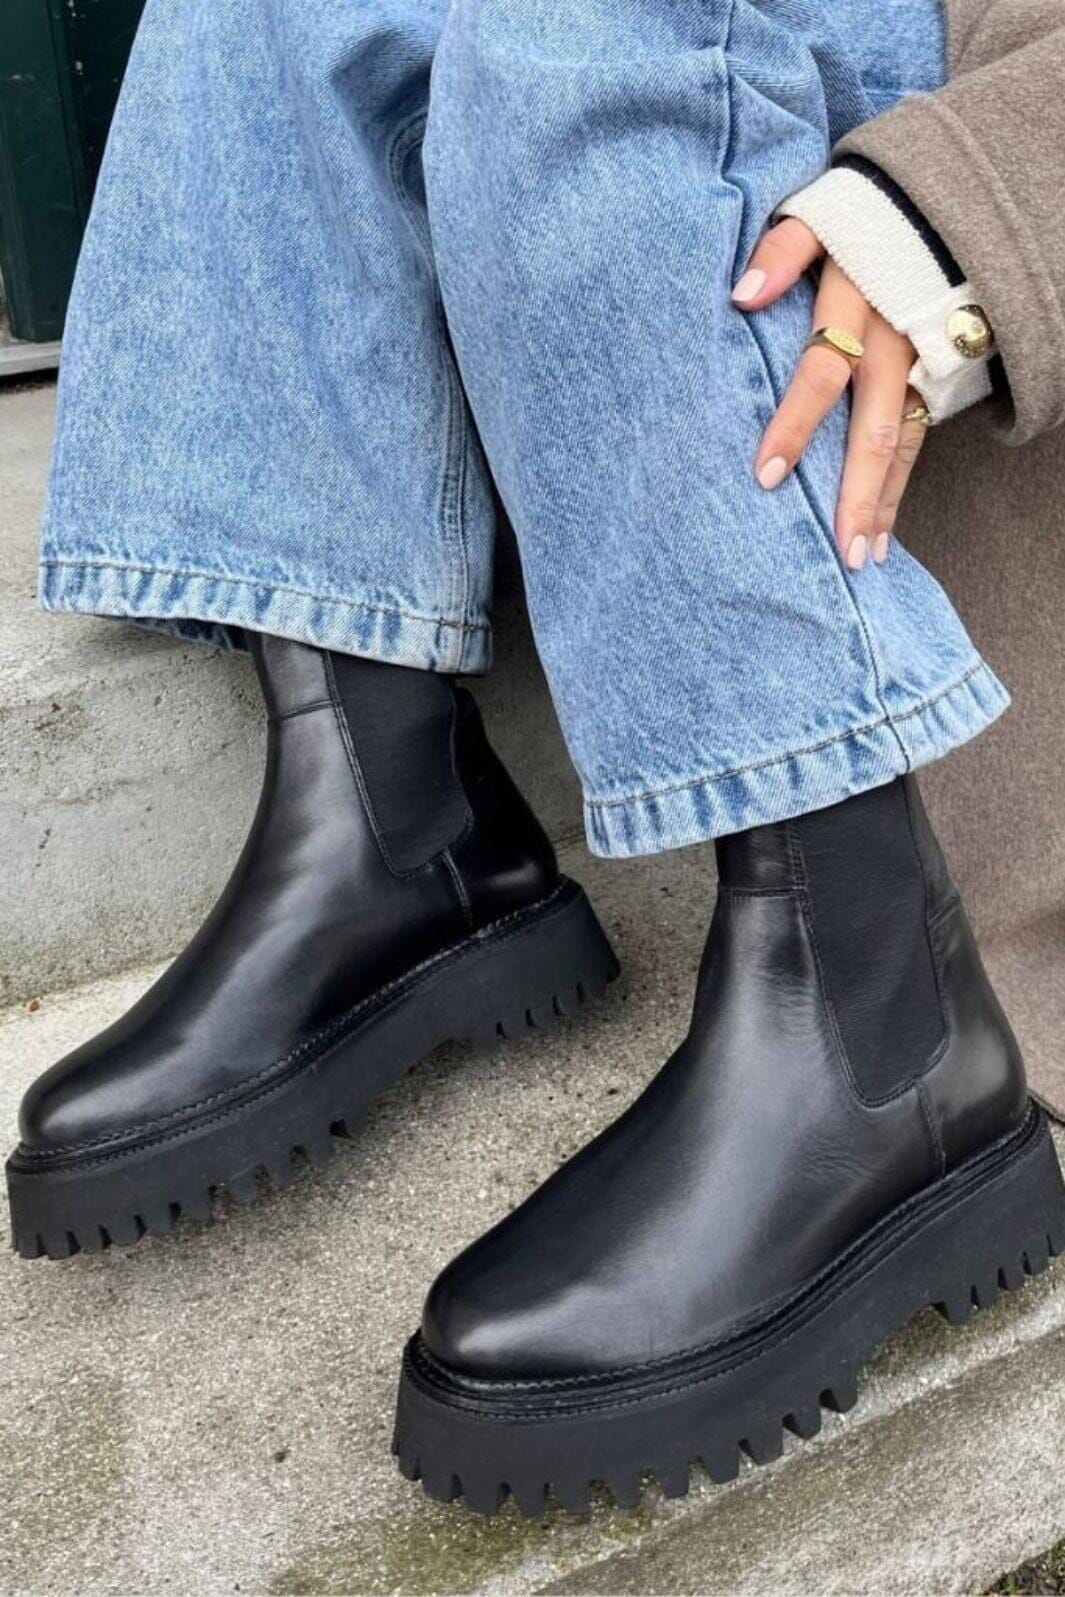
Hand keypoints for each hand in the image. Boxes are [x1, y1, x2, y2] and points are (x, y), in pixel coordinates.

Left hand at [732, 217, 929, 570]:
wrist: (945, 203)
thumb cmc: (863, 219)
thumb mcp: (820, 215)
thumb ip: (782, 250)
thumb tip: (742, 294)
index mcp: (858, 303)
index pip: (820, 373)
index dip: (794, 425)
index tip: (766, 476)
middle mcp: (895, 342)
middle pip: (873, 429)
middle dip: (856, 494)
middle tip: (841, 553)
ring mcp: (922, 364)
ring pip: (903, 444)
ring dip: (883, 502)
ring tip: (863, 558)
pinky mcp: (940, 377)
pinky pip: (918, 439)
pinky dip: (898, 485)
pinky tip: (881, 527)